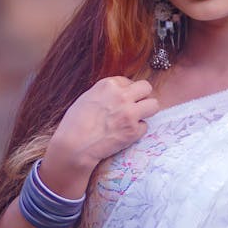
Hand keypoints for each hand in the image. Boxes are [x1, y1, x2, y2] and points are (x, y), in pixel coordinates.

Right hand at [39, 77, 158, 195]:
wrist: (74, 146)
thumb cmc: (75, 123)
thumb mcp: (88, 97)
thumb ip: (107, 93)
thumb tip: (121, 93)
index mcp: (109, 84)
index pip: (129, 81)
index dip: (126, 92)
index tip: (121, 101)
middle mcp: (122, 96)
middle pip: (146, 88)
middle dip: (142, 97)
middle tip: (135, 106)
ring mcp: (130, 113)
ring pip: (154, 105)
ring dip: (146, 111)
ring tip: (135, 118)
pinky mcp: (134, 131)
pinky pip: (145, 126)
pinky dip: (137, 131)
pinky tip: (125, 134)